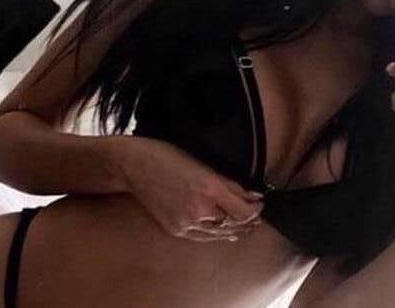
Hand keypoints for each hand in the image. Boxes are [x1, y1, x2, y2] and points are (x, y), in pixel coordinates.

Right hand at [118, 136, 263, 241]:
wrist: (133, 166)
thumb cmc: (167, 157)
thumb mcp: (203, 164)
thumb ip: (230, 183)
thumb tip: (253, 195)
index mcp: (209, 187)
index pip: (243, 210)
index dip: (255, 209)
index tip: (260, 203)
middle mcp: (199, 208)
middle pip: (234, 223)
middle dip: (248, 220)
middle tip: (257, 216)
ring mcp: (185, 222)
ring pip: (219, 233)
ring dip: (235, 229)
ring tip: (245, 225)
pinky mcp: (175, 230)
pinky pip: (202, 237)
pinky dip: (216, 234)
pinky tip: (224, 232)